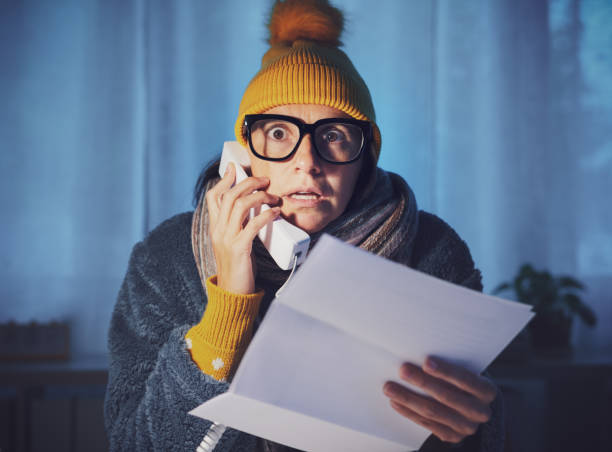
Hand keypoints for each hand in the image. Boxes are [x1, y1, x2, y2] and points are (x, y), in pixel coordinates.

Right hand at [205, 163, 280, 293]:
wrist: (232, 293)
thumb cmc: (238, 268)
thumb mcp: (233, 242)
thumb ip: (237, 225)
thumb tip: (251, 208)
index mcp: (215, 228)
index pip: (213, 198)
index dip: (224, 180)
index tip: (235, 168)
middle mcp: (218, 231)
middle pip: (229, 196)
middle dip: (248, 183)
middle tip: (264, 180)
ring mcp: (227, 239)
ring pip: (239, 206)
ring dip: (259, 197)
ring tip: (273, 197)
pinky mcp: (239, 249)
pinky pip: (252, 225)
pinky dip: (265, 215)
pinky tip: (275, 213)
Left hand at [383, 356, 496, 443]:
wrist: (474, 406)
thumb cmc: (463, 381)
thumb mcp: (465, 371)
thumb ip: (450, 365)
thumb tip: (419, 354)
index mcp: (486, 391)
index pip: (465, 380)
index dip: (445, 371)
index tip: (426, 361)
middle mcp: (480, 411)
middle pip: (446, 396)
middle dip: (422, 382)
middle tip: (402, 369)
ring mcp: (466, 427)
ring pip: (433, 412)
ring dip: (408, 398)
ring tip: (389, 387)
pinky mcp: (452, 437)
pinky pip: (427, 424)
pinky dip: (409, 412)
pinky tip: (395, 401)